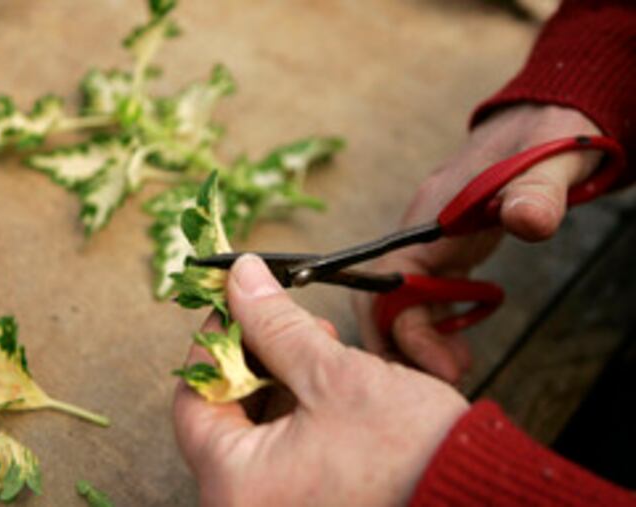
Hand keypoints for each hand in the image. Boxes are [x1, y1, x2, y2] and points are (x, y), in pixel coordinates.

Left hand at [174, 254, 467, 506]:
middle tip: (289, 325)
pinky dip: (298, 416)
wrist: (482, 497)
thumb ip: (276, 325)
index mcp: (235, 484)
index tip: (238, 306)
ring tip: (320, 350)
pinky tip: (329, 387)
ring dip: (280, 383)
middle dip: (256, 360)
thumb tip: (241, 278)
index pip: (194, 399)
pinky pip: (282, 455)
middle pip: (224, 416)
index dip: (214, 342)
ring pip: (255, 434)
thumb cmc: (411, 452)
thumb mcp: (334, 375)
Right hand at [353, 104, 602, 382]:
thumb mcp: (551, 162)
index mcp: (431, 215)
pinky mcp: (445, 251)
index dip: (404, 327)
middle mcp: (419, 232)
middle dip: (398, 344)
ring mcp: (429, 242)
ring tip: (451, 372)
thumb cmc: (546, 139)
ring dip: (412, 341)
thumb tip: (528, 222)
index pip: (390, 279)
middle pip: (380, 297)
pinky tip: (455, 347)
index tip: (442, 365)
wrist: (542, 122)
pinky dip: (430, 328)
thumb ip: (538, 193)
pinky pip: (421, 298)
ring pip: (396, 302)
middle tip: (438, 382)